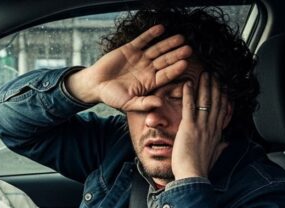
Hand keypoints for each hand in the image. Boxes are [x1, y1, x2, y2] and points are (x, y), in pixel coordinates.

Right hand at [66, 25, 191, 111]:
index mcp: (150, 82)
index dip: (175, 69)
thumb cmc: (112, 97)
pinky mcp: (130, 49)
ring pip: (157, 49)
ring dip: (168, 43)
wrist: (95, 85)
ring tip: (180, 38)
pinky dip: (151, 34)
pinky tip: (161, 28)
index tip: (185, 64)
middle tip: (189, 49)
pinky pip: (143, 40)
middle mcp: (147, 69)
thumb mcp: (129, 103)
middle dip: (176, 54)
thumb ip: (144, 103)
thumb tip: (160, 103)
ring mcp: (140, 58)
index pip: (166, 75)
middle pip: (165, 60)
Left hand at [171, 72, 231, 179]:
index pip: (222, 111)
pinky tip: (188, 84)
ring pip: (205, 101)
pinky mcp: (189, 128)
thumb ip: (220, 148)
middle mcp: (211, 127)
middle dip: (216, 87)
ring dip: (205, 86)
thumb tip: (226, 144)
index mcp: (216, 134)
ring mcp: (201, 127)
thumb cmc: (201, 169)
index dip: (224, 97)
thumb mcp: (214, 157)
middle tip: (216, 74)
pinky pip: (189, 107)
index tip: (224, 87)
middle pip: (216, 102)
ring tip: (205, 74)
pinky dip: (189, 94)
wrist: (193, 176)